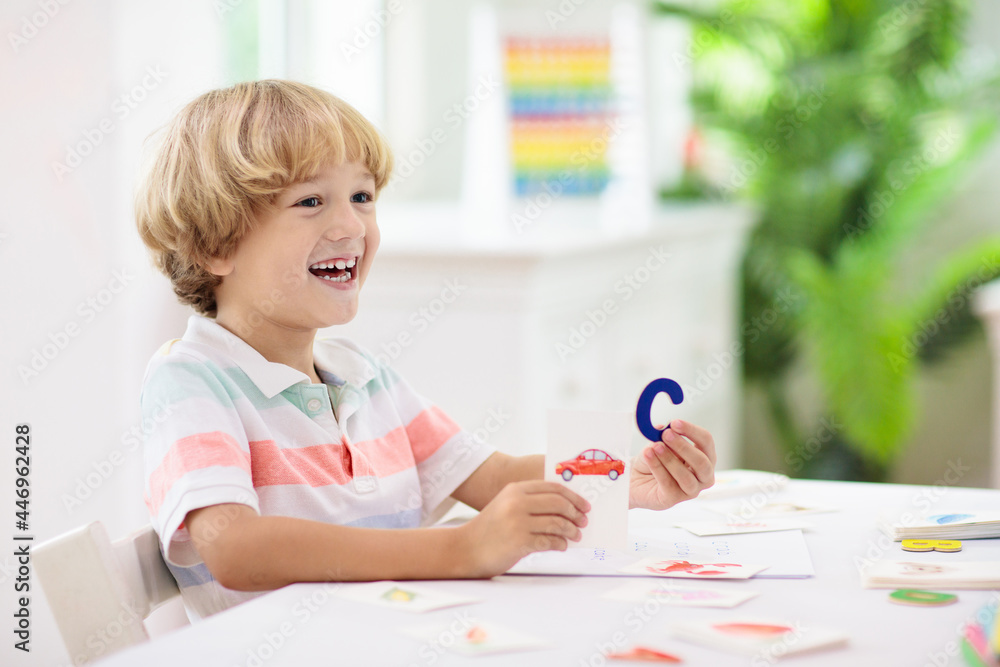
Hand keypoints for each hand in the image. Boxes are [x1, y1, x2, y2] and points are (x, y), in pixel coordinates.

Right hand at [456, 480, 589, 577]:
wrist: (465, 548)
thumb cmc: (489, 529)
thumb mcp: (506, 505)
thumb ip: (530, 502)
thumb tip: (566, 507)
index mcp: (515, 489)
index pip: (553, 487)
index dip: (573, 496)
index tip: (583, 505)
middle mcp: (517, 502)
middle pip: (558, 502)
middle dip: (575, 512)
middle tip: (583, 521)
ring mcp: (518, 522)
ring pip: (557, 523)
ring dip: (571, 530)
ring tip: (575, 535)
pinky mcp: (519, 542)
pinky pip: (549, 541)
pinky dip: (560, 544)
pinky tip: (561, 546)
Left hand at [629, 419, 715, 509]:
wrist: (634, 479)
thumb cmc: (652, 460)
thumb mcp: (658, 443)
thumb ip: (663, 437)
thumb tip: (664, 428)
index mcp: (704, 457)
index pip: (706, 442)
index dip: (692, 431)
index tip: (675, 423)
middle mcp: (702, 476)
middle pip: (702, 462)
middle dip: (683, 446)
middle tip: (667, 434)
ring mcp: (690, 490)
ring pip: (686, 477)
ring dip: (670, 459)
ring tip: (656, 446)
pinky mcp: (673, 499)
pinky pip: (668, 484)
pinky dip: (657, 467)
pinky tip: (648, 455)